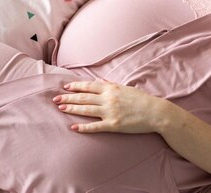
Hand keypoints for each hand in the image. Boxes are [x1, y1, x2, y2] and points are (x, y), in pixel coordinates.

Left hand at [53, 79, 167, 133]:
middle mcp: (108, 99)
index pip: (89, 86)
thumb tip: (100, 82)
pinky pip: (95, 126)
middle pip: (84, 98)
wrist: (155, 112)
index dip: (76, 87)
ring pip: (86, 110)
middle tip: (56, 99)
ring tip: (61, 109)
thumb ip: (111, 85)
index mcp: (111, 89)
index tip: (65, 87)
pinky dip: (83, 127)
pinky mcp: (113, 125)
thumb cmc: (142, 100)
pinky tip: (73, 128)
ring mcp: (110, 112)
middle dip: (68, 98)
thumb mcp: (126, 88)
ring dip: (72, 109)